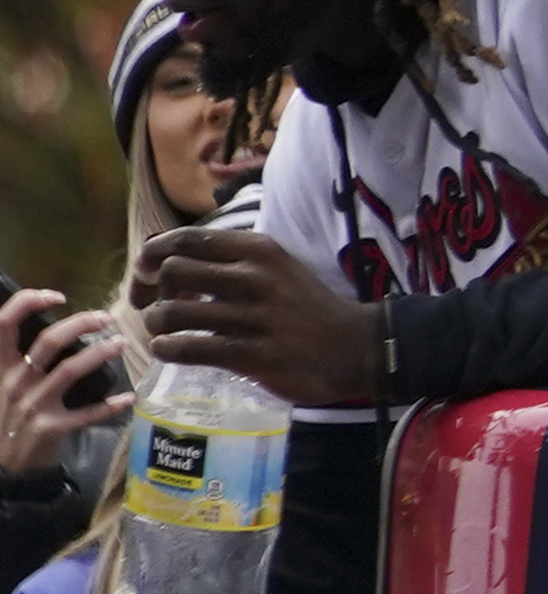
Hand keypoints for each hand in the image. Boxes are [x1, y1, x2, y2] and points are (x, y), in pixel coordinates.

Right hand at [0, 291, 130, 480]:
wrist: (5, 468)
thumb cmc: (7, 419)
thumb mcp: (1, 386)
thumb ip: (16, 361)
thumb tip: (52, 331)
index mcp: (0, 368)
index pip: (2, 324)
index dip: (27, 302)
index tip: (56, 295)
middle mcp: (14, 382)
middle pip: (48, 341)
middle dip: (81, 323)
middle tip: (106, 317)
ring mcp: (33, 406)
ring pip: (71, 370)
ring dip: (101, 353)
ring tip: (121, 343)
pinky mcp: (52, 428)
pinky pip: (88, 413)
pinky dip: (110, 405)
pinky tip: (129, 397)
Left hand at [132, 218, 384, 407]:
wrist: (356, 347)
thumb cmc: (306, 306)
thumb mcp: (277, 267)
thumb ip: (231, 260)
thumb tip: (168, 262)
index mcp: (259, 250)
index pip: (185, 239)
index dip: (152, 255)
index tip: (146, 274)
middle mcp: (254, 277)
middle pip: (171, 271)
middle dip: (152, 291)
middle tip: (157, 307)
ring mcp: (253, 317)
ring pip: (171, 312)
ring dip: (156, 324)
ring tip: (165, 332)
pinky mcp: (251, 355)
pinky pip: (187, 348)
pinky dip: (167, 349)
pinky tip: (172, 350)